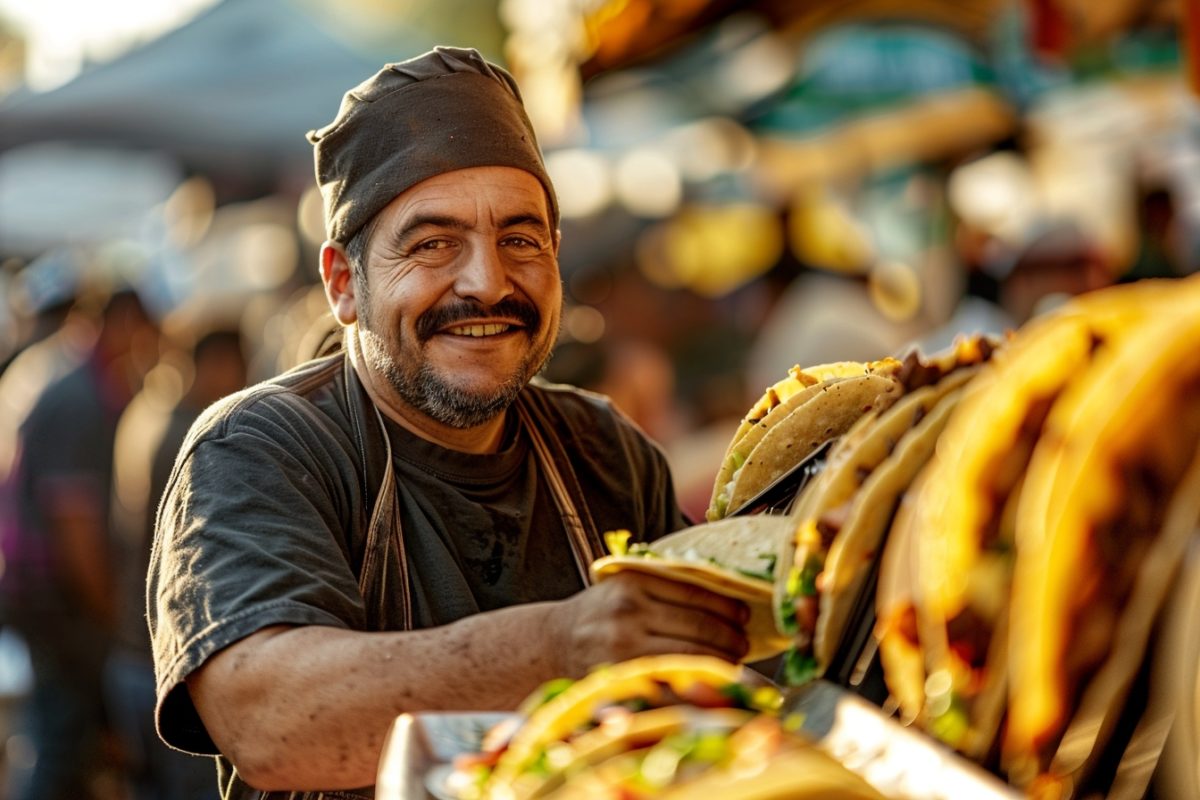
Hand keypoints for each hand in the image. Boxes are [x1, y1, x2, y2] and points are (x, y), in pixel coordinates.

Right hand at [552, 571, 750, 674]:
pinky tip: (711, 682)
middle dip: (731, 638)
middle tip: (744, 643)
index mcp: (634, 582)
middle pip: (700, 627)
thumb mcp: (626, 585)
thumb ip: (664, 585)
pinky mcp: (623, 676)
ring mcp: (625, 647)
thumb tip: (726, 595)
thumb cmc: (600, 613)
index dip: (728, 607)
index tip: (744, 615)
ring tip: (734, 661)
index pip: (696, 593)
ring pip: (692, 655)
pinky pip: (673, 683)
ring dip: (722, 661)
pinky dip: (698, 684)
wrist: (554, 641)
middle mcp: (629, 612)